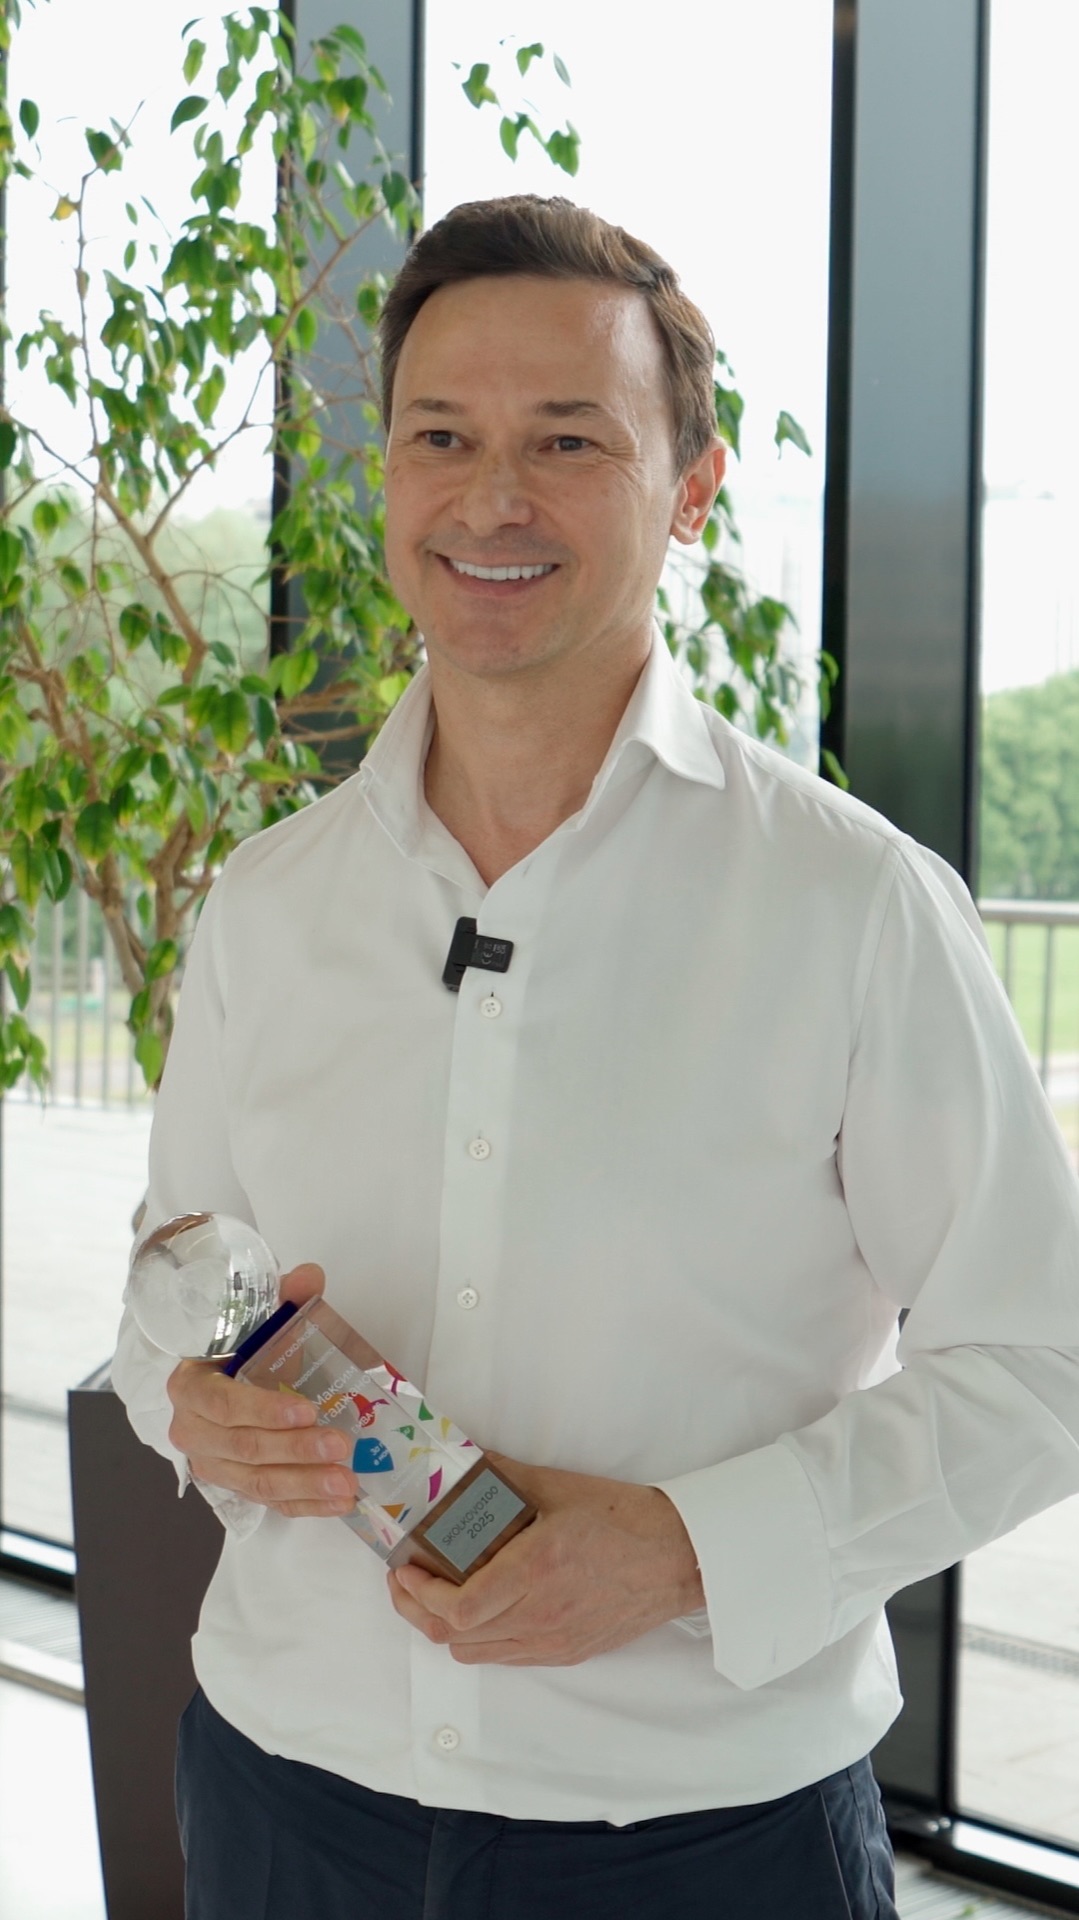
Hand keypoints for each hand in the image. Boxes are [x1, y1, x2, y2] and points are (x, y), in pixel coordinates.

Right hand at [166, 1263, 357, 1517]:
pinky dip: (304, 1504)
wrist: (220, 1373)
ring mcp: (211, 1464)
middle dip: (295, 1451)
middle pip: (244, 1448)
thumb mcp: (256, 1317)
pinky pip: (268, 1502)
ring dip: (304, 1484)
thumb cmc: (237, 1345)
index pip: (222, 1404)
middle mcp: (192, 1430)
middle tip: (341, 1446)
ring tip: (346, 1483)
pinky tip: (337, 1502)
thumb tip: (310, 1276)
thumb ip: (282, 1296)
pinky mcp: (233, 1485)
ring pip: (256, 1482)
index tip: (306, 1412)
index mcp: (189, 1386)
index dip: (263, 1411)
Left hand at [387, 1454, 704, 1664]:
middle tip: (406, 1584)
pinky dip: (481, 1638)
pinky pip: (507, 1657)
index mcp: (536, 1570)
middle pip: (456, 1638)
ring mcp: (553, 1640)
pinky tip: (482, 1609)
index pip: (459, 1608)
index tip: (403, 1570)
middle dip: (417, 1612)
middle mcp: (540, 1614)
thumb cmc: (623, 1518)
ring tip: (437, 1596)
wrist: (677, 1557)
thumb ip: (503, 1476)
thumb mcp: (557, 1487)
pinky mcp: (567, 1651)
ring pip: (476, 1654)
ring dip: (447, 1628)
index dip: (419, 1596)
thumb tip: (460, 1460)